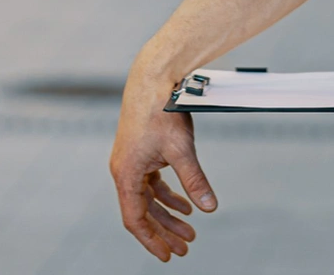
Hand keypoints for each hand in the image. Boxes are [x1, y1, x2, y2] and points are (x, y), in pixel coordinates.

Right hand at [109, 70, 216, 261]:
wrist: (153, 77)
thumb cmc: (162, 109)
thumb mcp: (181, 149)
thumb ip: (195, 180)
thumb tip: (209, 207)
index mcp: (126, 174)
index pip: (135, 219)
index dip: (152, 240)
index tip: (168, 255)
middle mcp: (124, 170)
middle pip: (143, 212)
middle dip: (164, 232)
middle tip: (184, 248)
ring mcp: (132, 161)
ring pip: (150, 198)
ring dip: (168, 215)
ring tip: (189, 230)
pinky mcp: (142, 151)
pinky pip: (153, 182)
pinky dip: (169, 195)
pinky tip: (186, 205)